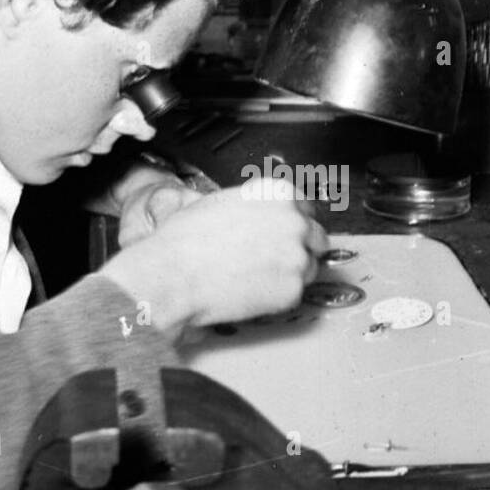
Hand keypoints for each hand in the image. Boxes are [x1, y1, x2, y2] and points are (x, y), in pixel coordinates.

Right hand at [96, 179, 327, 338]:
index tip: (285, 233)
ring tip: (256, 277)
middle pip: (315, 237)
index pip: (305, 207)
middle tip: (274, 260)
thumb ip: (253, 207)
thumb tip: (260, 217)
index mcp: (278, 193)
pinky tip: (251, 291)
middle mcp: (294, 221)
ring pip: (309, 267)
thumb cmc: (185, 240)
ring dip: (291, 274)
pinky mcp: (293, 290)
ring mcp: (297, 256)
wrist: (173, 275)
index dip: (294, 223)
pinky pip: (295, 294)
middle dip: (299, 248)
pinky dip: (279, 296)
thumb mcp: (221, 203)